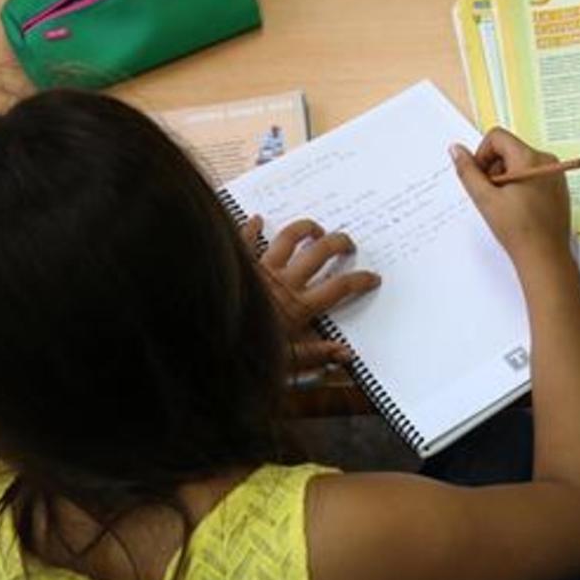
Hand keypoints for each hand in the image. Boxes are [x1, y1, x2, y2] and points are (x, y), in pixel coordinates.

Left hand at [240, 216, 380, 366]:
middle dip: (339, 243)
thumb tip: (345, 355)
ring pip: (289, 238)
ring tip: (316, 229)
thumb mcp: (286, 360)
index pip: (340, 287)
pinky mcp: (240, 263)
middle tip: (348, 244)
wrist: (207, 333)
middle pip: (320, 253)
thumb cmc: (245, 348)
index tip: (372, 277)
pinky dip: (253, 228)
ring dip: (305, 229)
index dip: (361, 280)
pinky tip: (257, 219)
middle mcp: (285, 281)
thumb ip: (316, 355)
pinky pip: (247, 239)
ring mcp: (262, 268)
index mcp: (299, 305)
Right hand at [450, 127, 571, 268]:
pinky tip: (518, 209)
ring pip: (520, 163)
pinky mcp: (558, 188)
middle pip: (509, 149)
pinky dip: (520, 186)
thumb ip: (468, 171)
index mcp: (530, 158)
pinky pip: (533, 175)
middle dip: (494, 168)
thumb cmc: (518, 230)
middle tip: (491, 195)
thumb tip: (456, 149)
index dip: (482, 155)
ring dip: (506, 178)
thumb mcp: (485, 199)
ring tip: (504, 205)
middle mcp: (547, 160)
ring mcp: (555, 174)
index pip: (497, 137)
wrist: (545, 257)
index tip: (480, 178)